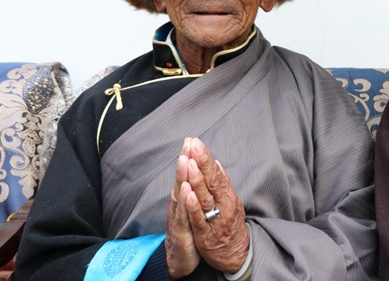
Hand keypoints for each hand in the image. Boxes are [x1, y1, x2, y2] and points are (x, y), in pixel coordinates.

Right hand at [166, 148, 200, 278]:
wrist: (180, 258)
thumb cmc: (188, 229)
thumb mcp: (192, 207)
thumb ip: (195, 188)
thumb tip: (201, 170)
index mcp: (184, 197)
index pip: (187, 174)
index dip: (190, 157)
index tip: (192, 140)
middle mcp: (179, 203)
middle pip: (182, 179)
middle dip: (185, 160)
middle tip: (188, 143)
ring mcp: (179, 216)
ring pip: (181, 193)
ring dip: (182, 176)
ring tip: (185, 160)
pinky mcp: (182, 230)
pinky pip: (184, 215)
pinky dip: (185, 202)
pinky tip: (186, 190)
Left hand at [185, 138, 248, 272]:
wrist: (236, 253)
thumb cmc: (230, 224)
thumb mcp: (230, 201)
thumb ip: (222, 183)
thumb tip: (216, 163)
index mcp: (227, 195)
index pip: (215, 172)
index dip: (205, 157)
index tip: (196, 142)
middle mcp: (223, 204)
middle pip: (212, 180)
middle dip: (202, 162)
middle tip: (194, 144)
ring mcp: (215, 218)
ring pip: (206, 197)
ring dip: (198, 180)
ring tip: (191, 163)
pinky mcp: (206, 234)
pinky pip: (200, 219)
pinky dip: (194, 207)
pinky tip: (188, 195)